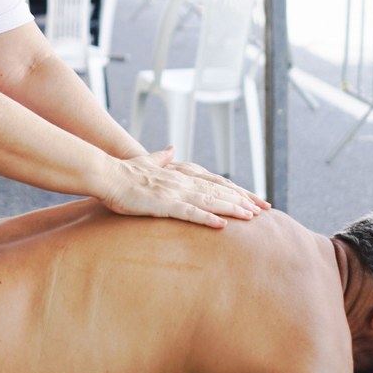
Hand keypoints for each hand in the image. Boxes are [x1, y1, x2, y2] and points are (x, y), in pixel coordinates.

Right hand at [99, 147, 267, 227]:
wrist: (107, 174)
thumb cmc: (124, 171)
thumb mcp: (147, 162)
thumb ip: (162, 157)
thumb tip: (172, 147)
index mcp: (180, 174)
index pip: (215, 182)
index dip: (236, 191)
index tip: (254, 199)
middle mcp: (182, 181)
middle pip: (218, 191)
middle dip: (242, 200)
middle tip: (265, 209)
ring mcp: (173, 192)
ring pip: (209, 201)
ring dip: (231, 209)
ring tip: (252, 217)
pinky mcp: (163, 204)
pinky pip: (188, 213)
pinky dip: (206, 218)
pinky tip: (221, 225)